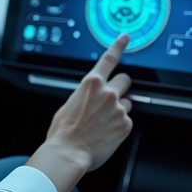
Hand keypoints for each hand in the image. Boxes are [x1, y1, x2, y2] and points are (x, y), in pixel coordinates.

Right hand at [26, 34, 132, 191]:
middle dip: (121, 87)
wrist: (68, 153)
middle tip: (112, 98)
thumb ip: (85, 95)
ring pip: (127, 103)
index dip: (119, 46)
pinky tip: (107, 133)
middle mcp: (107, 92)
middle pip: (125, 80)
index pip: (109, 59)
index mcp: (91, 84)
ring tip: (104, 123)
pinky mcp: (126, 124)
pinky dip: (119, 126)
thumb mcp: (69, 104)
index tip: (125, 38)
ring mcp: (119, 108)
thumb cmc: (63, 132)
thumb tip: (90, 97)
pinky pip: (127, 121)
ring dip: (119, 109)